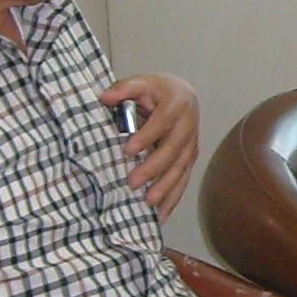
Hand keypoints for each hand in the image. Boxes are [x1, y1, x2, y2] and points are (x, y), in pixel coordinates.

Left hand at [105, 74, 200, 216]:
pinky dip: (173, 198)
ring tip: (149, 202)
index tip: (128, 149)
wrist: (184, 95)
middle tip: (132, 182)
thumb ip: (123, 89)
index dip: (147, 136)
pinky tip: (161, 214)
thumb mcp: (141, 82)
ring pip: (181, 168)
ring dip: (166, 187)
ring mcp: (192, 144)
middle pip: (173, 149)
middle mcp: (188, 125)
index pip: (162, 122)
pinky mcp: (191, 158)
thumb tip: (104, 97)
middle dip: (153, 168)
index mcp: (176, 104)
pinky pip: (183, 179)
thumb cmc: (158, 90)